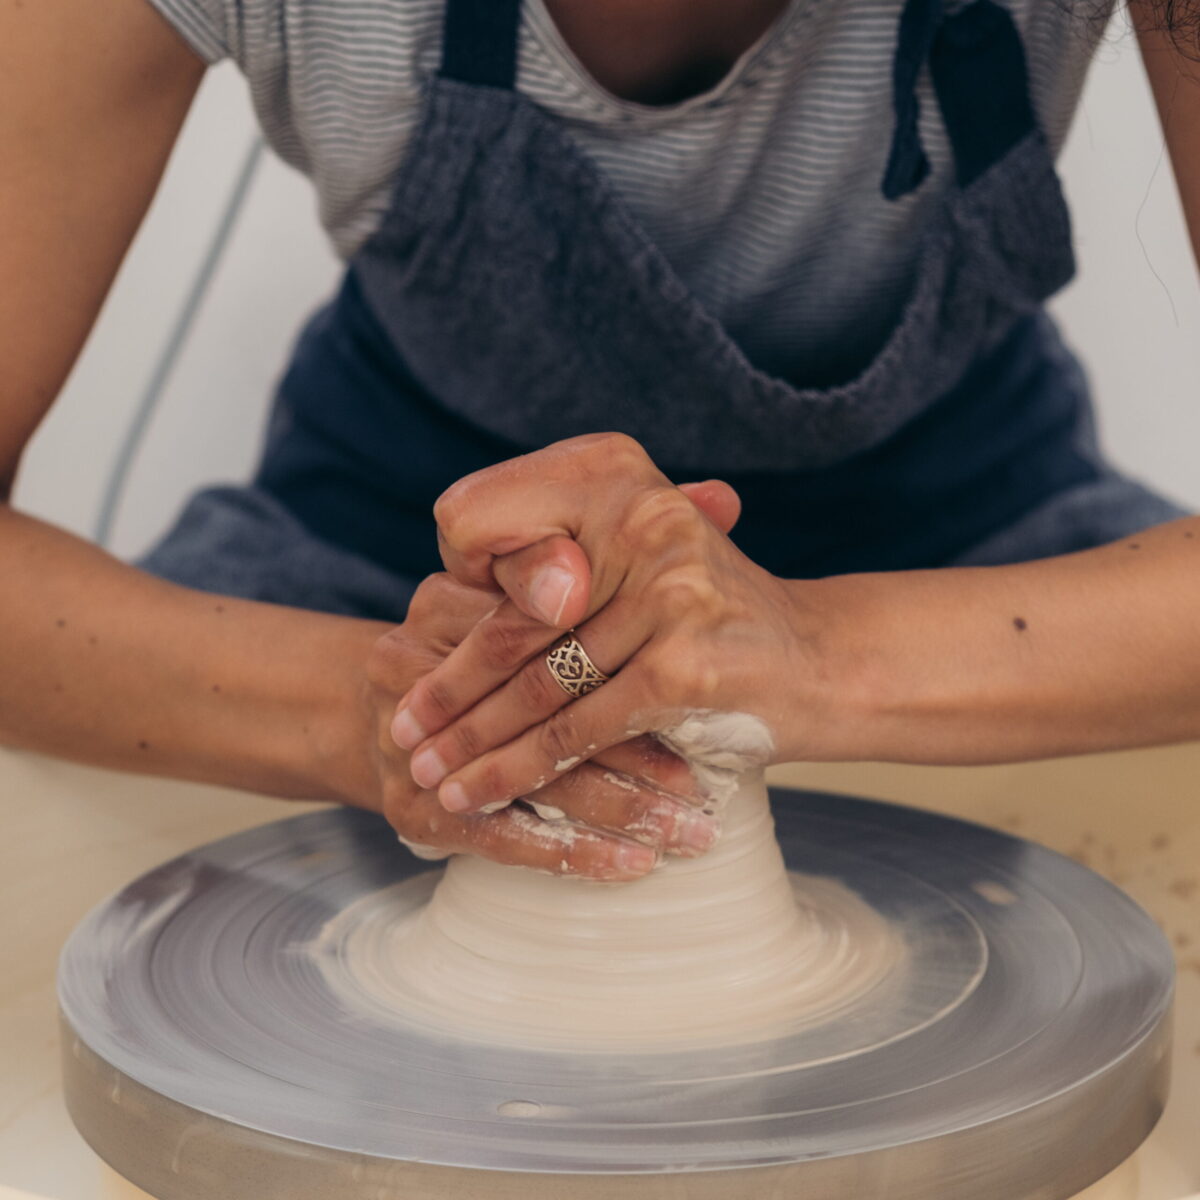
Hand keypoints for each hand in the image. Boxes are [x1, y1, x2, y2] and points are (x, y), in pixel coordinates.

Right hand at [363, 571, 721, 877]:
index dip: (626, 656)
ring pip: (537, 778)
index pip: (548, 628)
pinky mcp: (416, 805)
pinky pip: (504, 833)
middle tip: (711, 783)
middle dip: (640, 751)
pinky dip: (574, 852)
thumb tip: (727, 497)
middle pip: (549, 708)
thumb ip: (602, 547)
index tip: (700, 684)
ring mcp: (413, 740)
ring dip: (622, 810)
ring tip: (692, 832)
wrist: (372, 713)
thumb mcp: (515, 586)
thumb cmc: (473, 645)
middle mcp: (419, 663)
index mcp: (451, 600)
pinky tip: (632, 865)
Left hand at [390, 435, 818, 814]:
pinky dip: (519, 769)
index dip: (457, 590)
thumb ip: (563, 562)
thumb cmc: (717, 617)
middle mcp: (640, 517)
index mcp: (616, 475)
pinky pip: (576, 728)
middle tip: (400, 727)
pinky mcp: (682, 662)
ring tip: (427, 772)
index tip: (424, 636)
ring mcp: (666, 590)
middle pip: (514, 620)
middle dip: (450, 685)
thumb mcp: (642, 558)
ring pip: (538, 683)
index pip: (486, 523)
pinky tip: (477, 797)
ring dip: (473, 740)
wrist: (824, 662)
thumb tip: (450, 589)